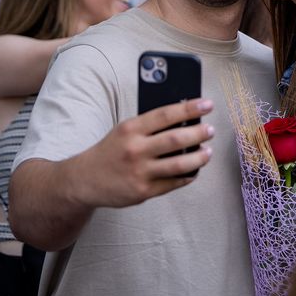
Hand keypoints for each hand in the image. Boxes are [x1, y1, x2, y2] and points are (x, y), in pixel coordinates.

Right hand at [71, 98, 213, 208]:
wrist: (85, 180)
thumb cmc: (111, 149)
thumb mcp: (125, 129)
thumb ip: (150, 125)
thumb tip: (183, 119)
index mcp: (131, 128)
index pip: (166, 114)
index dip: (190, 108)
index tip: (207, 104)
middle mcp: (135, 150)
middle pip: (176, 140)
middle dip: (198, 133)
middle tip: (210, 130)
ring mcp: (139, 172)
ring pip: (178, 164)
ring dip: (198, 158)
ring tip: (208, 152)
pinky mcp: (142, 192)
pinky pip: (172, 183)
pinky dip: (187, 176)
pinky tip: (194, 170)